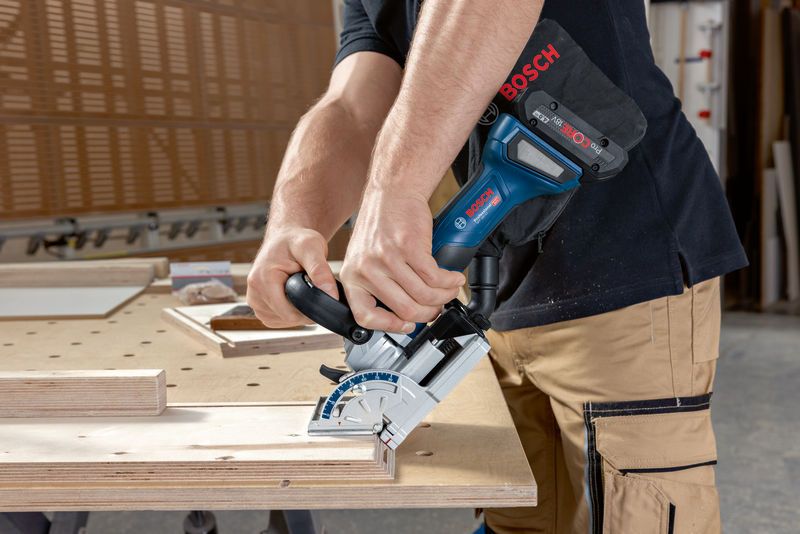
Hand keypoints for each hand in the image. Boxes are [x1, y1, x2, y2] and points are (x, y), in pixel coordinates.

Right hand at [246, 226, 337, 327]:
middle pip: (286, 318)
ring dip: (297, 311)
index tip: (321, 298)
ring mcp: (254, 300)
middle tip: (312, 288)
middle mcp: (254, 292)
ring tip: (301, 289)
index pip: (289, 314)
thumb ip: (321, 271)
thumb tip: (331, 295)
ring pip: (282, 321)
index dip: (310, 312)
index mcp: (263, 279)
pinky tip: (295, 296)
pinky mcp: (258, 305)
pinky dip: (290, 312)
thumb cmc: (297, 240)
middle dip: (304, 309)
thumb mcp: (312, 248)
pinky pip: (277, 319)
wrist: (284, 237)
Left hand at [340, 186, 465, 332]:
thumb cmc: (382, 222)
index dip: (390, 326)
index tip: (407, 326)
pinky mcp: (409, 248)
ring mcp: (387, 259)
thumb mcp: (367, 257)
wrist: (392, 192)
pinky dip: (449, 281)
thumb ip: (378, 283)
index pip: (365, 316)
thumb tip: (403, 313)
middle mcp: (366, 270)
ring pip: (424, 295)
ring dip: (444, 296)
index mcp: (352, 276)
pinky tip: (453, 277)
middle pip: (405, 309)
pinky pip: (435, 277)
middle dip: (428, 313)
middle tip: (438, 307)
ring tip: (449, 289)